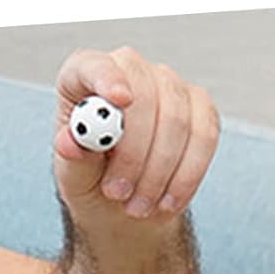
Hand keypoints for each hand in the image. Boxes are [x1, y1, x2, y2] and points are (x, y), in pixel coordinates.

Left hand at [52, 46, 218, 223]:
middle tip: (118, 194)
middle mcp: (129, 72)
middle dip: (134, 152)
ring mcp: (169, 86)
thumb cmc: (94, 182)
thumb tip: (70, 143)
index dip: (107, 77)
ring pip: (176, 121)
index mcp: (84, 79)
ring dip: (158, 174)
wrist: (127, 205)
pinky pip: (204, 138)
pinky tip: (167, 202)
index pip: (93, 66)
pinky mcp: (201, 109)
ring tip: (137, 207)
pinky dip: (186, 177)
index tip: (120, 100)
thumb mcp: (74, 177)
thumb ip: (73, 157)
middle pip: (144, 93)